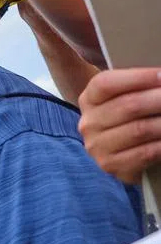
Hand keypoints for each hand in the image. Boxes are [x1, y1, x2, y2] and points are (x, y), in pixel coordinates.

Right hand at [78, 68, 160, 183]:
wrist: (119, 149)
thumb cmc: (128, 117)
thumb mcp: (125, 97)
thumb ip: (139, 87)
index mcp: (89, 99)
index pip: (106, 84)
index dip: (138, 78)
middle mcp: (89, 123)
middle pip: (128, 106)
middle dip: (159, 99)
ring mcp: (97, 146)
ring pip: (140, 129)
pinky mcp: (111, 165)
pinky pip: (145, 152)